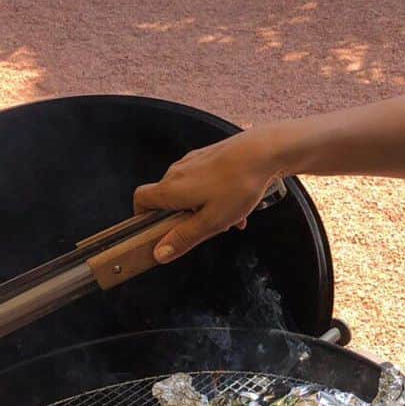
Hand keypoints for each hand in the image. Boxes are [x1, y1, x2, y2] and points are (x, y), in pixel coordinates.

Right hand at [133, 131, 281, 263]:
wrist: (263, 152)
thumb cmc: (237, 186)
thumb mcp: (211, 221)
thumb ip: (184, 238)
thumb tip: (159, 253)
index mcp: (171, 189)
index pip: (141, 199)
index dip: (143, 216)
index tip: (156, 230)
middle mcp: (177, 171)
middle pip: (169, 198)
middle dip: (186, 218)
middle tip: (208, 230)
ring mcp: (194, 161)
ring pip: (191, 191)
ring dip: (207, 209)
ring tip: (232, 219)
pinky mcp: (210, 156)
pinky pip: (206, 181)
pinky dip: (217, 196)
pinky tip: (239, 205)